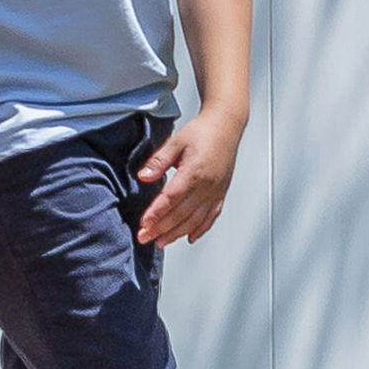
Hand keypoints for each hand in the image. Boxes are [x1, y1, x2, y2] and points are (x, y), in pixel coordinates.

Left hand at [134, 111, 241, 247]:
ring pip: (195, 219)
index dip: (157, 213)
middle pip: (182, 213)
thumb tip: (143, 177)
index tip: (144, 224)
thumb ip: (158, 161)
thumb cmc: (202, 132)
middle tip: (145, 238)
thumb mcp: (175, 142)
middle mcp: (208, 186)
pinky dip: (199, 229)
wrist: (226, 126)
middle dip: (162, 228)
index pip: (172, 199)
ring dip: (177, 233)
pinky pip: (211, 216)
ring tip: (161, 242)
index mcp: (195, 173)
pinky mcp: (221, 193)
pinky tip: (189, 237)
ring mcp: (216, 192)